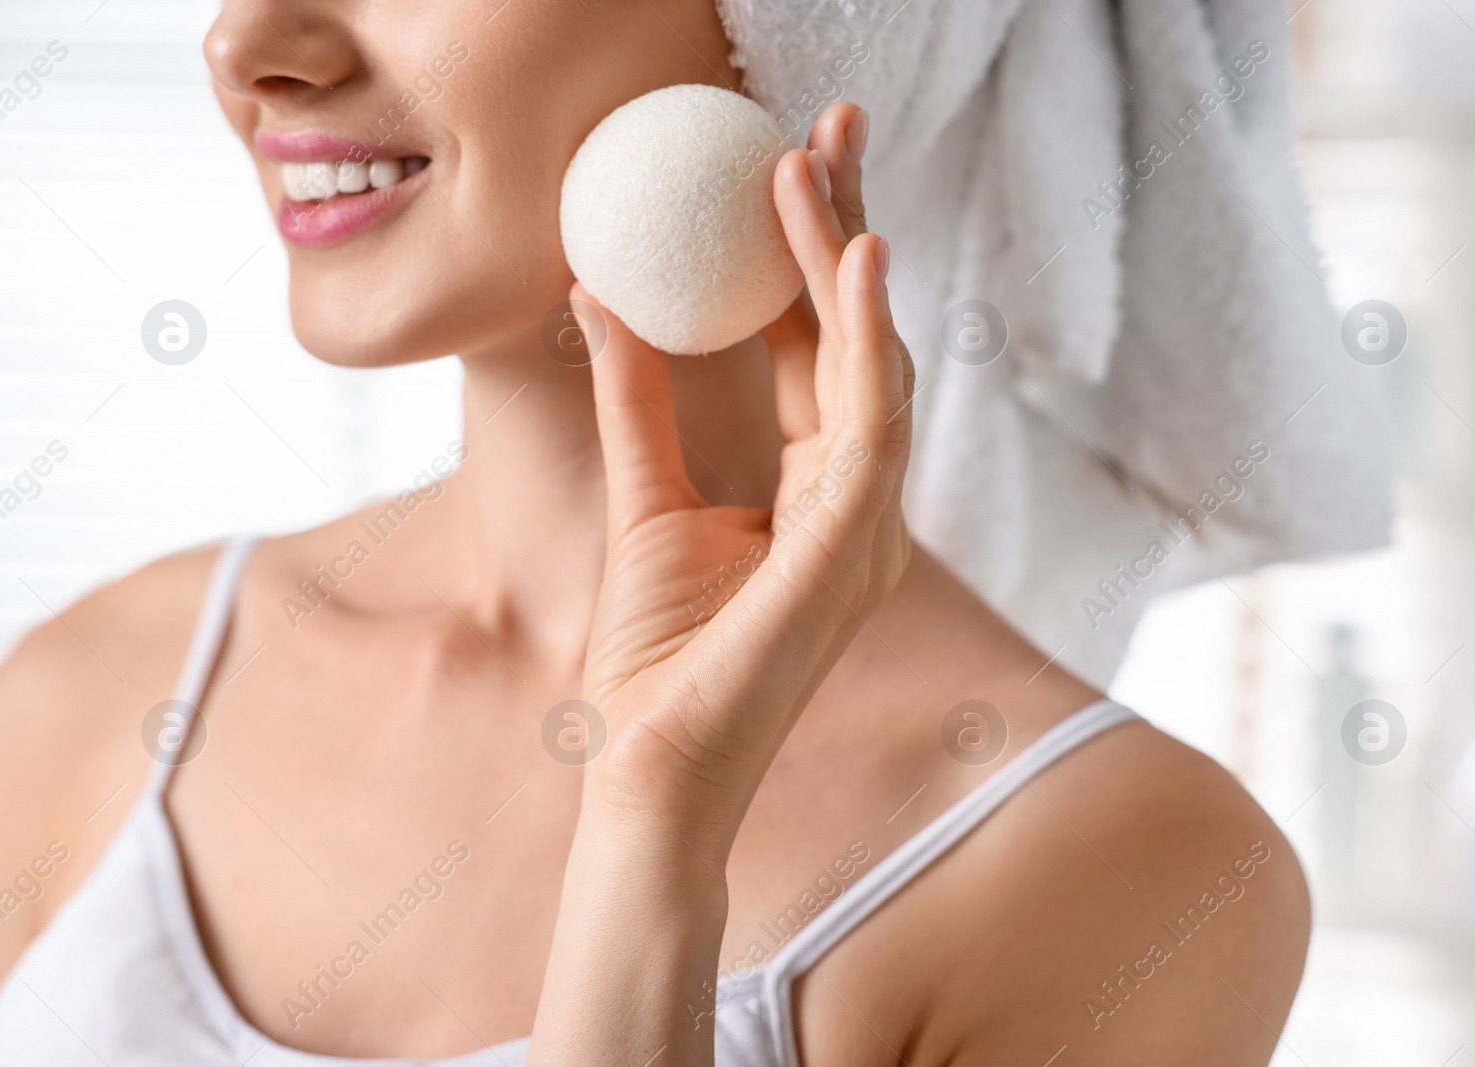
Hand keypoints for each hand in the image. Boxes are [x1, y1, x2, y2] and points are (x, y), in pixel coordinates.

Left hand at [577, 102, 911, 839]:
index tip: (779, 159)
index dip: (803, 251)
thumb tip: (600, 292)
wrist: (655, 765)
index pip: (816, 344)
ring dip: (844, 255)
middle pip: (857, 333)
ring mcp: (868, 519)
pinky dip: (866, 333)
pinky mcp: (857, 544)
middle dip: (845, 225)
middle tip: (827, 123)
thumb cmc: (659, 655)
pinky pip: (874, 417)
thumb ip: (638, 397)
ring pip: (871, 357)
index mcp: (820, 484)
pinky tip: (855, 254)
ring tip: (809, 162)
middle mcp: (860, 492)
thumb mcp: (647, 495)